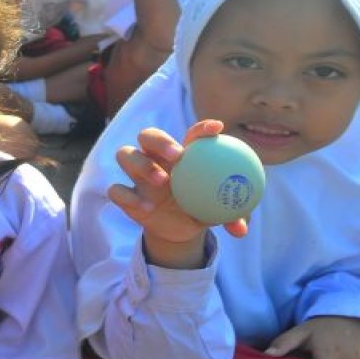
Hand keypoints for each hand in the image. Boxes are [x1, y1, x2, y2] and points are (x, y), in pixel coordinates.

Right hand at [108, 120, 247, 266]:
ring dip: (142, 164)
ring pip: (125, 154)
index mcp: (182, 154)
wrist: (178, 229)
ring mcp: (137, 175)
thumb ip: (231, 216)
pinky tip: (148, 208)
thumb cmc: (201, 209)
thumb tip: (242, 227)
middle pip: (147, 135)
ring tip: (161, 180)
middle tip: (178, 156)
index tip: (217, 130)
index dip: (202, 129)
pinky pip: (117, 190)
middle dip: (160, 140)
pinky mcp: (125, 195)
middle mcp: (155, 158)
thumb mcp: (218, 212)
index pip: (191, 135)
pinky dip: (129, 197)